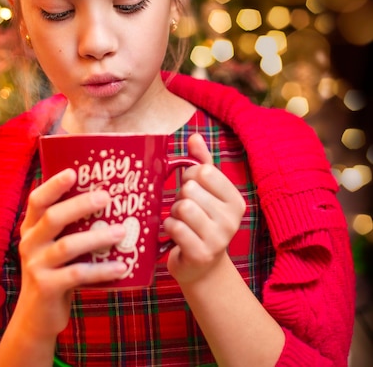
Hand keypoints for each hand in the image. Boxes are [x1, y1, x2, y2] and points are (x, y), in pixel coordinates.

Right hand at [15, 168, 125, 338]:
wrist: (36, 317)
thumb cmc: (54, 271)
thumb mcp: (53, 245)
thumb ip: (69, 226)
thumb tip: (108, 199)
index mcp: (31, 228)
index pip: (37, 200)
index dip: (53, 185)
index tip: (73, 172)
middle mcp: (30, 243)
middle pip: (53, 217)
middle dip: (80, 205)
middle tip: (107, 197)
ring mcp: (36, 266)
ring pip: (67, 246)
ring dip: (97, 237)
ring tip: (122, 231)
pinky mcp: (46, 287)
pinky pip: (77, 274)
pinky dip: (102, 270)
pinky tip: (122, 266)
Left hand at [164, 133, 245, 285]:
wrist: (201, 267)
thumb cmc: (200, 221)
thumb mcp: (205, 191)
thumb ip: (201, 162)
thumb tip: (195, 136)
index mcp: (236, 200)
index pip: (205, 171)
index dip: (190, 175)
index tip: (192, 188)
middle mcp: (232, 219)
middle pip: (190, 189)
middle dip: (180, 196)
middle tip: (185, 210)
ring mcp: (218, 239)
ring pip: (182, 207)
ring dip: (173, 213)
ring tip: (180, 221)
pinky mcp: (201, 254)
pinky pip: (175, 227)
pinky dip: (169, 227)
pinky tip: (175, 235)